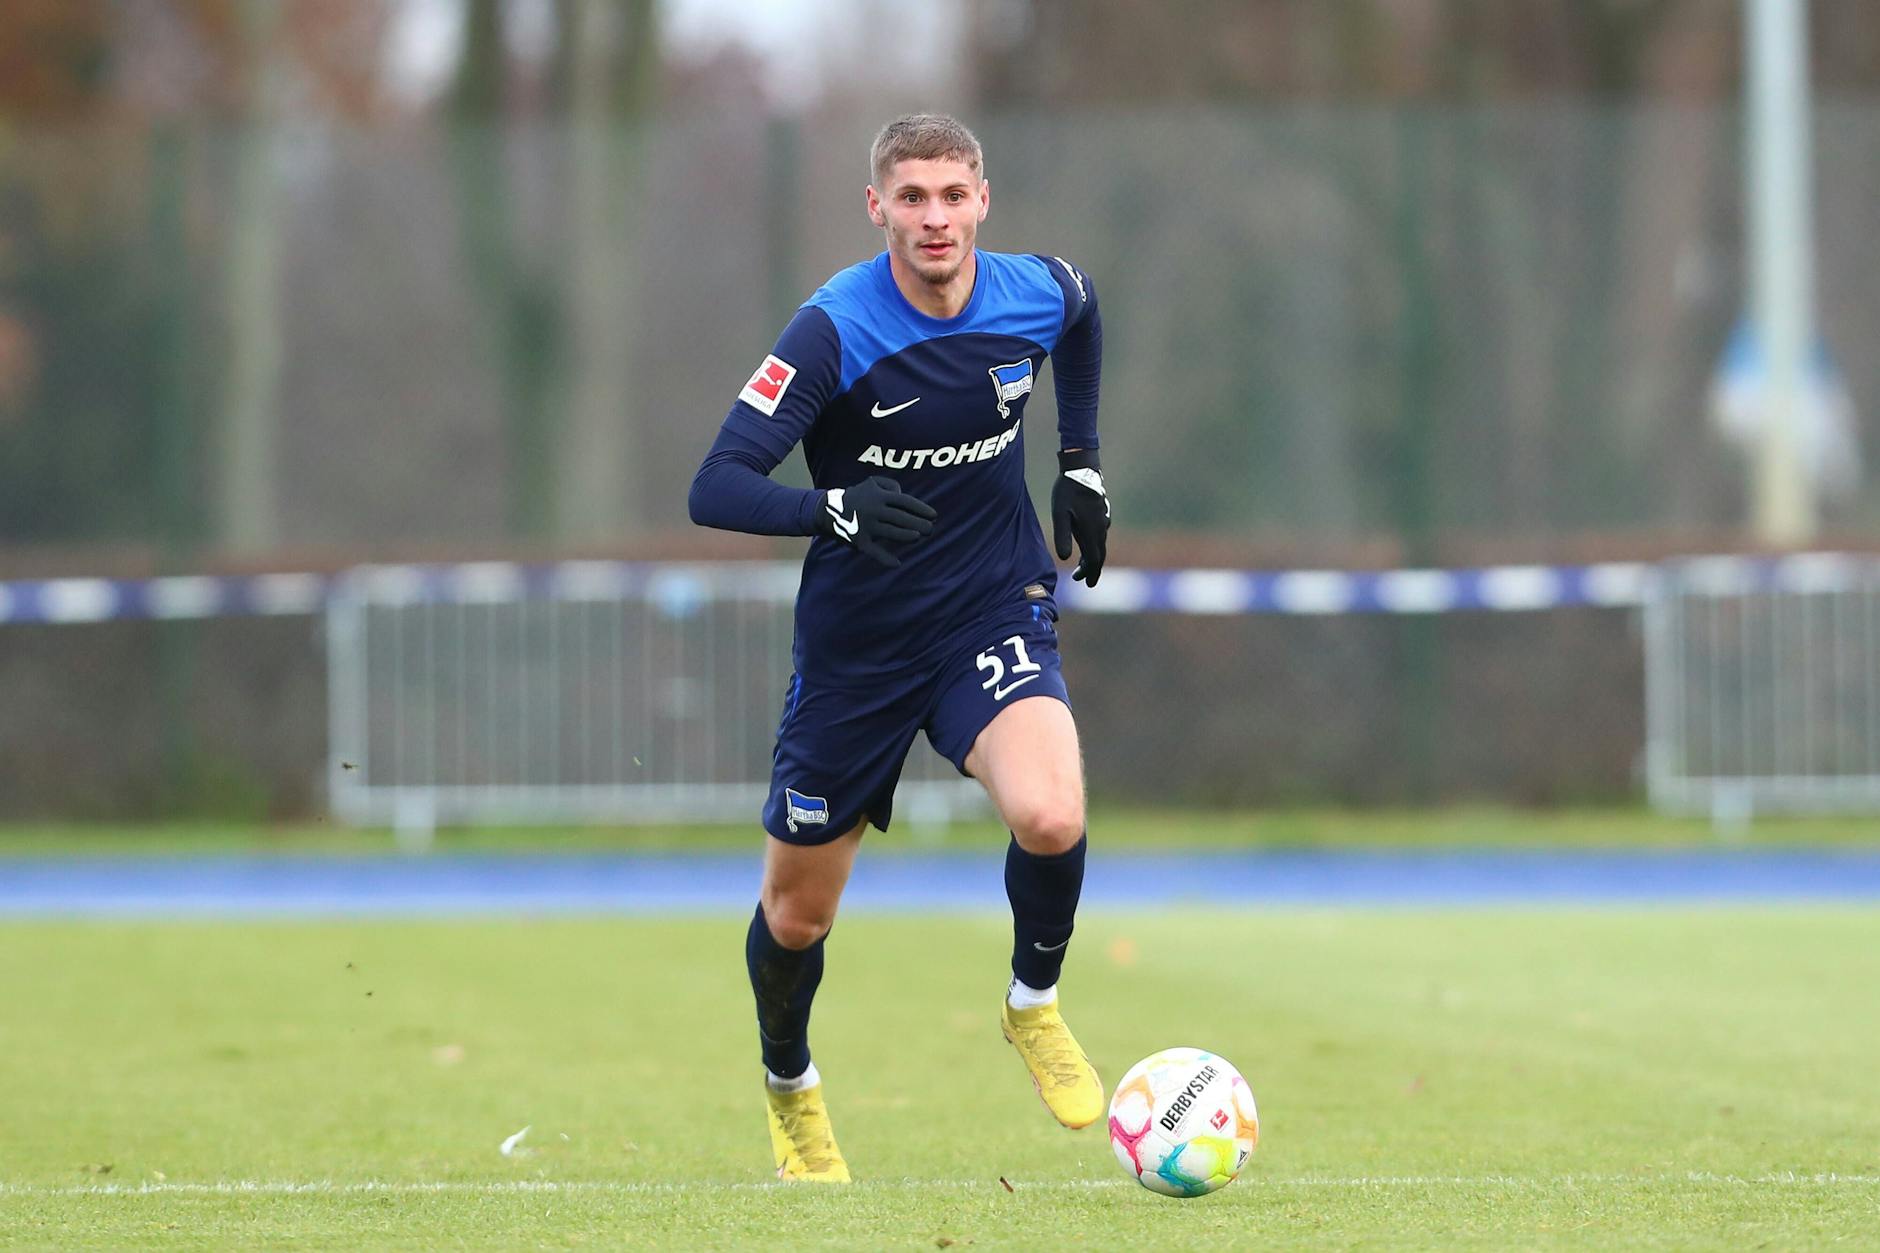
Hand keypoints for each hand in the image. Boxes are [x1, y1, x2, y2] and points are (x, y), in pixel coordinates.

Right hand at [820, 476, 937, 567]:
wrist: (829, 510)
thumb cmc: (858, 496)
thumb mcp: (872, 483)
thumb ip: (891, 485)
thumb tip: (903, 495)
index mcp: (879, 496)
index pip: (905, 502)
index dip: (921, 509)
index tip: (934, 515)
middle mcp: (874, 510)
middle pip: (901, 518)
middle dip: (919, 524)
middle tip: (931, 529)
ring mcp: (866, 526)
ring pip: (891, 533)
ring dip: (907, 536)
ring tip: (918, 536)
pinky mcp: (859, 540)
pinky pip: (874, 551)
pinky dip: (885, 559)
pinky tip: (897, 563)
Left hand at [1051, 449, 1109, 586]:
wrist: (1081, 468)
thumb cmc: (1067, 491)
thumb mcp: (1060, 514)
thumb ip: (1062, 536)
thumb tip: (1064, 558)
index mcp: (1092, 531)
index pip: (1094, 559)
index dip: (1091, 573)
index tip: (1087, 584)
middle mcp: (1101, 527)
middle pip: (1099, 554)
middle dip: (1092, 568)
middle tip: (1085, 580)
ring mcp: (1103, 519)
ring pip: (1100, 544)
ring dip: (1092, 556)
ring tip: (1081, 565)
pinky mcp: (1101, 512)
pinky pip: (1100, 534)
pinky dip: (1093, 544)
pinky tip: (1086, 543)